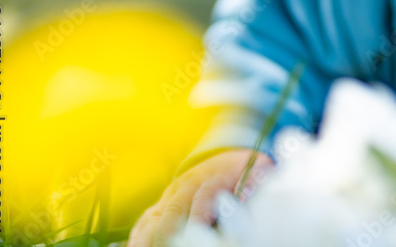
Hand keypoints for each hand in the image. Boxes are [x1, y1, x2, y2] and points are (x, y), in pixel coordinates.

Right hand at [127, 149, 273, 246]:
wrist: (225, 156)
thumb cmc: (243, 169)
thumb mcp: (257, 167)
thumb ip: (256, 179)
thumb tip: (249, 192)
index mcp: (212, 177)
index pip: (204, 196)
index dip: (200, 214)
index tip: (200, 228)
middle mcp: (187, 185)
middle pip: (174, 209)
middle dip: (170, 231)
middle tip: (171, 246)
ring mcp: (170, 196)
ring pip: (154, 217)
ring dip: (150, 237)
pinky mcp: (160, 206)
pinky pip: (144, 221)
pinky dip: (138, 236)